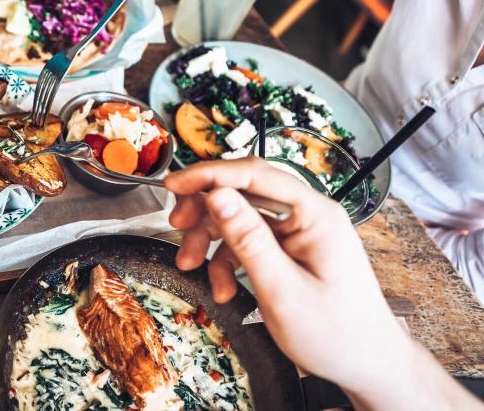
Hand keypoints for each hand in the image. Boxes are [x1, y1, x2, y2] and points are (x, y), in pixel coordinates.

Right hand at [163, 158, 432, 402]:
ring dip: (209, 240)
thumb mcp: (282, 290)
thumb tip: (217, 196)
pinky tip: (222, 287)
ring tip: (191, 266)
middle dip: (204, 209)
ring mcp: (297, 233)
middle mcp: (307, 216)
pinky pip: (246, 242)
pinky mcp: (289, 250)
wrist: (366, 365)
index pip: (255, 174)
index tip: (173, 183)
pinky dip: (226, 262)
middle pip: (242, 191)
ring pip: (238, 217)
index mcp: (315, 215)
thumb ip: (248, 239)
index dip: (208, 175)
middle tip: (176, 225)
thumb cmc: (336, 334)